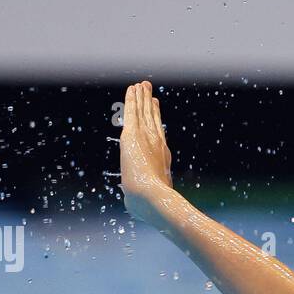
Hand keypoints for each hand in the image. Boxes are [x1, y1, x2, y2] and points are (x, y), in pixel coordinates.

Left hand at [119, 80, 172, 216]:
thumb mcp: (143, 200)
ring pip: (142, 111)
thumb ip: (138, 200)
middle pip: (151, 117)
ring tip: (140, 84)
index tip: (155, 105)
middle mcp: (156, 143)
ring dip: (141, 97)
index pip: (157, 131)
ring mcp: (146, 137)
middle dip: (149, 103)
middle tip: (148, 89)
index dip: (155, 117)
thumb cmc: (149, 205)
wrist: (152, 197)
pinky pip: (132, 112)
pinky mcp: (132, 134)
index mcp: (161, 156)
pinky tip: (132, 88)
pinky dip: (132, 100)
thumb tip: (133, 209)